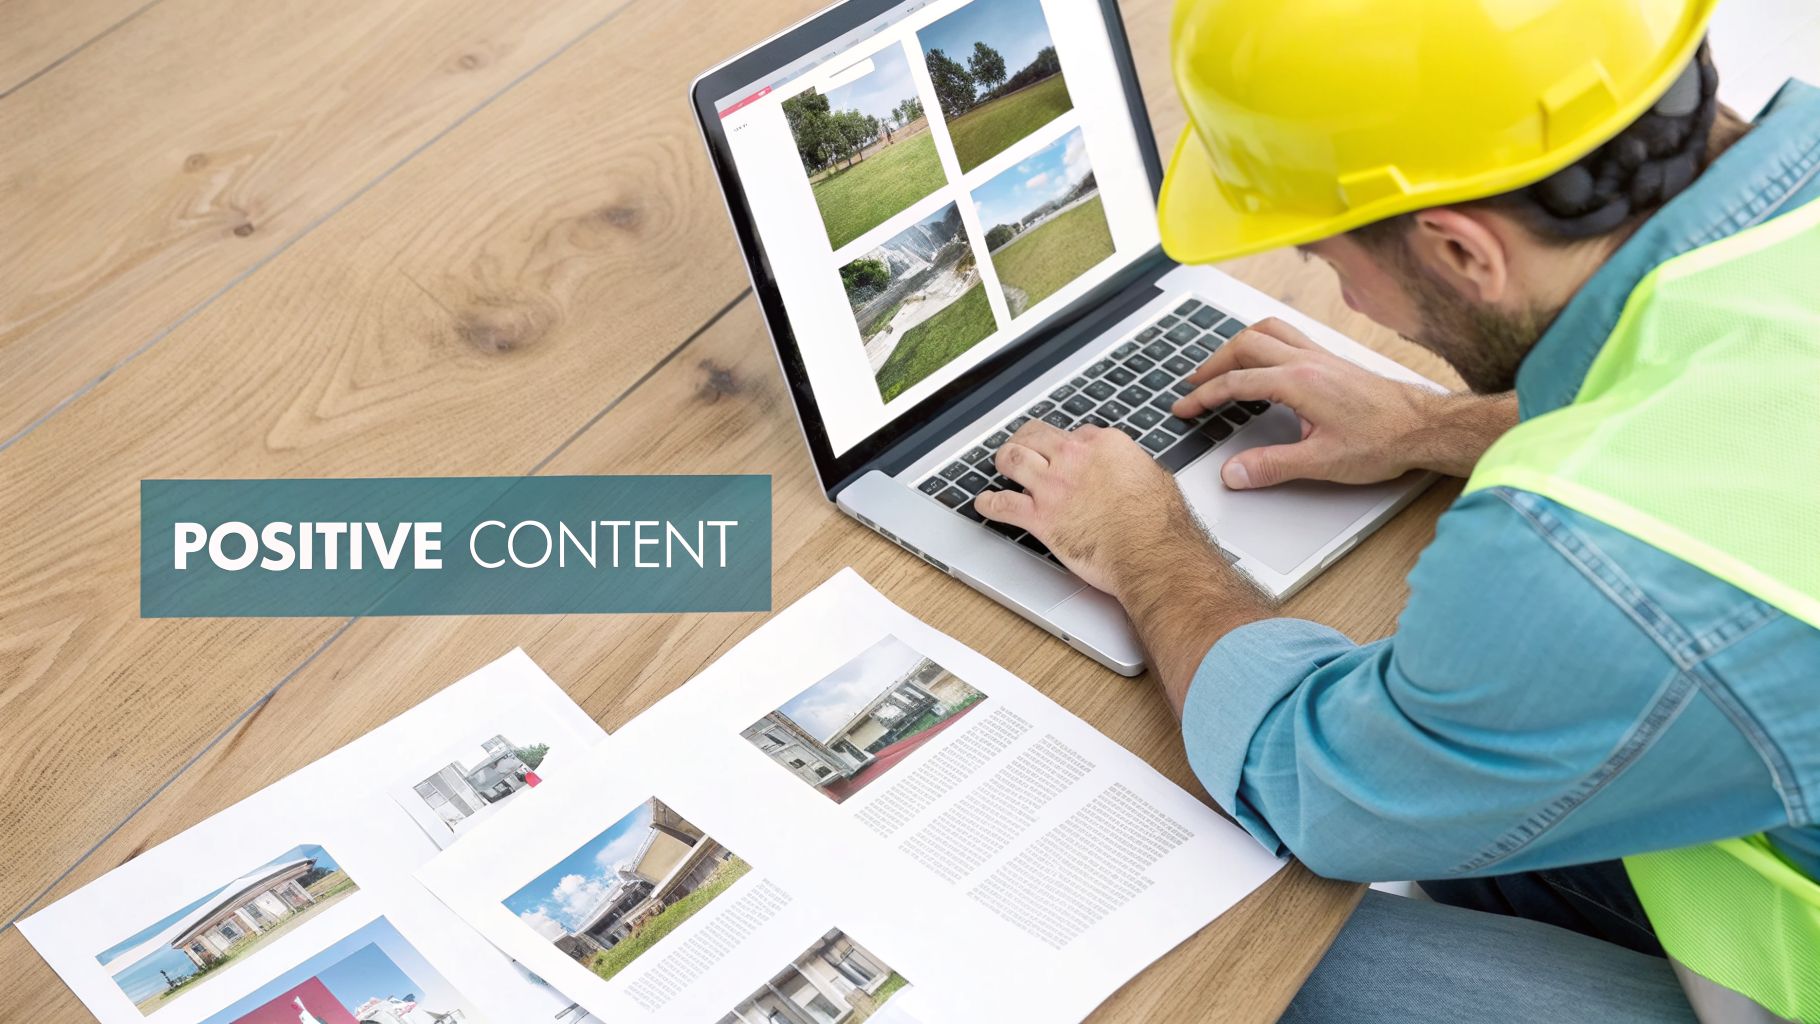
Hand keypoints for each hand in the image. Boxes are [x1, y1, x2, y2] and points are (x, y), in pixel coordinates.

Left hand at [975, 419, 1270, 712]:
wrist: (1150, 552)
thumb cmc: (1158, 523)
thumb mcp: (1153, 477)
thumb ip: (1132, 468)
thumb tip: (1129, 473)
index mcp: (1102, 444)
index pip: (1072, 434)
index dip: (1064, 444)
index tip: (1062, 451)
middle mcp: (1073, 458)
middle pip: (1036, 436)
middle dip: (1025, 439)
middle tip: (1020, 445)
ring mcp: (1053, 486)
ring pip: (1013, 459)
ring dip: (1003, 461)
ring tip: (1001, 465)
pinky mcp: (1040, 517)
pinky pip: (1003, 505)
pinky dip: (989, 504)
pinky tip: (984, 504)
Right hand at [1172, 317, 1514, 486]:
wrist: (1425, 427)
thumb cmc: (1384, 441)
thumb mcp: (1322, 463)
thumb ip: (1271, 466)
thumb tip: (1233, 473)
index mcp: (1299, 382)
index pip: (1236, 382)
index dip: (1203, 396)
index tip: (1184, 408)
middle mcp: (1307, 360)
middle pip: (1244, 345)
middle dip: (1211, 364)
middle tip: (1191, 384)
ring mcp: (1321, 356)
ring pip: (1267, 331)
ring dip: (1236, 344)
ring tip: (1219, 364)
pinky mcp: (1332, 360)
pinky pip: (1288, 335)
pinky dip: (1263, 340)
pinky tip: (1263, 358)